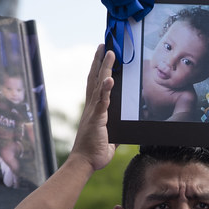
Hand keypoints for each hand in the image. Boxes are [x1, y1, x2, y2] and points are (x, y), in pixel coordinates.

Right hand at [70, 45, 116, 172]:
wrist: (84, 163)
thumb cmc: (94, 152)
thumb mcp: (110, 139)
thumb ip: (115, 131)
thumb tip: (123, 130)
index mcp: (95, 110)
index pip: (96, 85)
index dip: (99, 70)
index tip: (102, 56)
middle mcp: (92, 107)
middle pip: (95, 79)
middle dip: (100, 61)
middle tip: (104, 45)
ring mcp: (93, 111)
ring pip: (98, 85)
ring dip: (104, 68)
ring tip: (109, 52)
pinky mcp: (97, 119)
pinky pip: (102, 102)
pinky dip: (106, 89)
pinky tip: (110, 78)